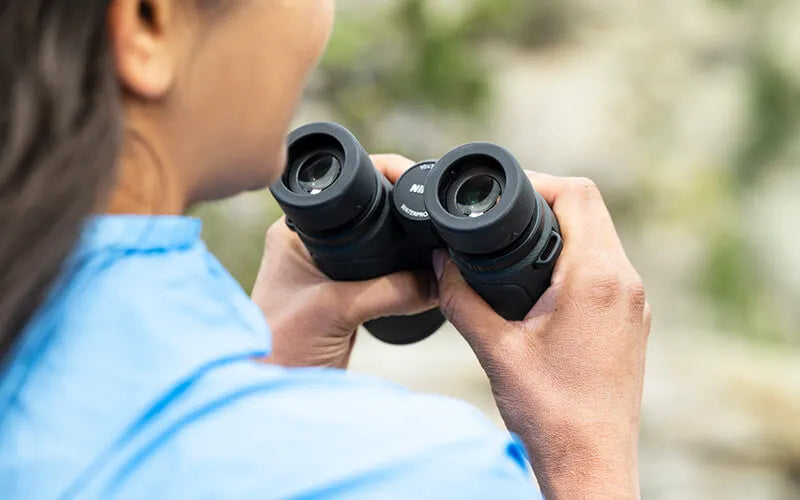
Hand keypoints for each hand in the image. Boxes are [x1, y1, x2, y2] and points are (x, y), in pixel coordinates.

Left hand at [252, 155, 437, 368]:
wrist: (272, 391)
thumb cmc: (279, 348)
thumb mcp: (336, 309)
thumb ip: (389, 290)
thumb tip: (437, 281)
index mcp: (296, 230)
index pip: (347, 188)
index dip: (384, 177)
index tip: (418, 183)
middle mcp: (311, 243)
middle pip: (367, 213)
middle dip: (402, 212)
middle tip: (436, 217)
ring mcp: (329, 270)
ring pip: (378, 245)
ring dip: (404, 247)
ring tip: (435, 246)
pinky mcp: (345, 296)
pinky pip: (382, 275)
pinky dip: (403, 275)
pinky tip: (423, 279)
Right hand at [433, 173, 650, 498]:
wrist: (592, 461)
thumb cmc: (550, 412)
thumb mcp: (495, 350)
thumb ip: (460, 298)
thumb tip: (437, 262)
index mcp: (597, 279)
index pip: (578, 195)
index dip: (538, 182)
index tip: (503, 196)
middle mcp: (625, 283)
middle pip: (590, 210)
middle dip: (545, 203)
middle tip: (502, 218)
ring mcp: (634, 303)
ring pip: (600, 238)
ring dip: (562, 231)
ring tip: (517, 246)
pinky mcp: (631, 320)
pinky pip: (607, 267)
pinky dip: (575, 258)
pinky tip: (541, 281)